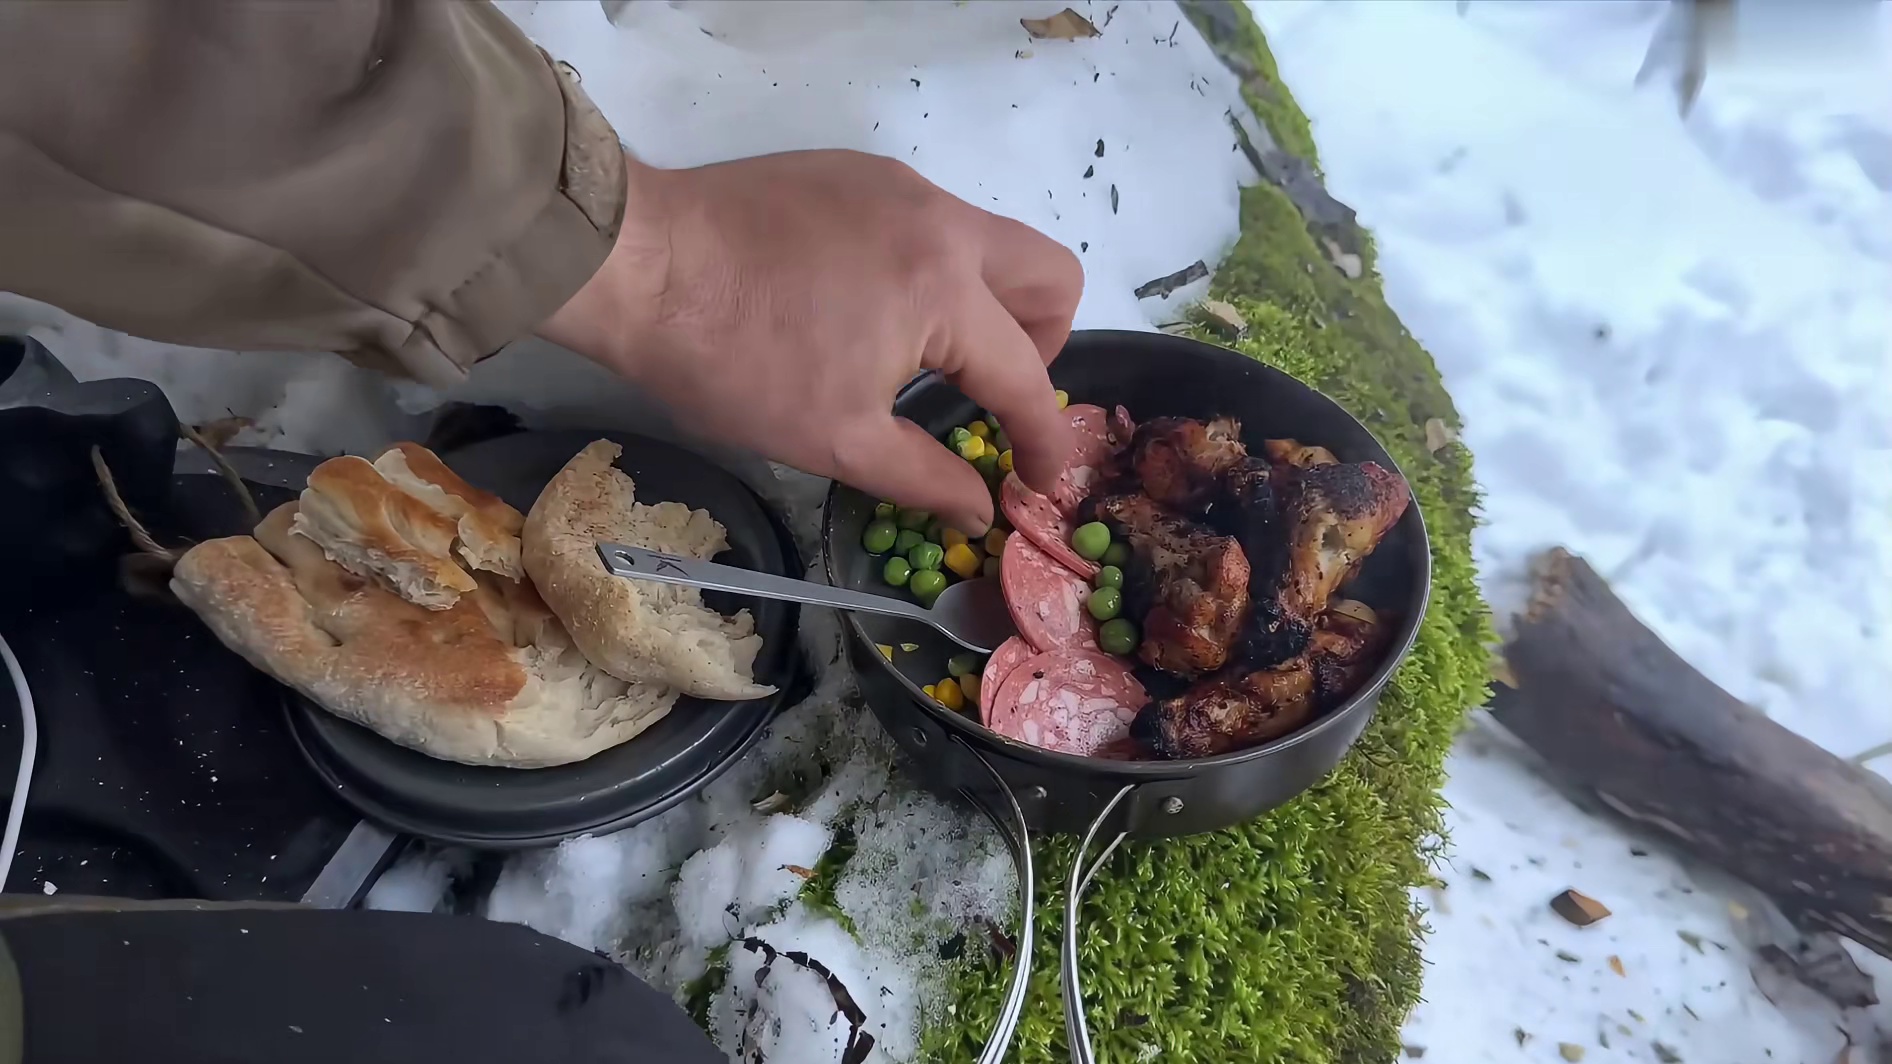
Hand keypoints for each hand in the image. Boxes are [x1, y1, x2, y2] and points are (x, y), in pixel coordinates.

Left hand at [537, 149, 1082, 534]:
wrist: (635, 262)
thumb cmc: (732, 359)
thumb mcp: (834, 440)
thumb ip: (923, 476)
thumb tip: (979, 508)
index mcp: (944, 291)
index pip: (1026, 374)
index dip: (1043, 440)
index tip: (1044, 478)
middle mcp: (940, 224)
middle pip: (1051, 276)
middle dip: (1044, 342)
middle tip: (992, 390)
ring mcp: (899, 187)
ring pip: (989, 240)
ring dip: (983, 303)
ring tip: (924, 354)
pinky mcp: (856, 172)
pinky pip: (928, 219)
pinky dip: (927, 268)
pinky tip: (866, 306)